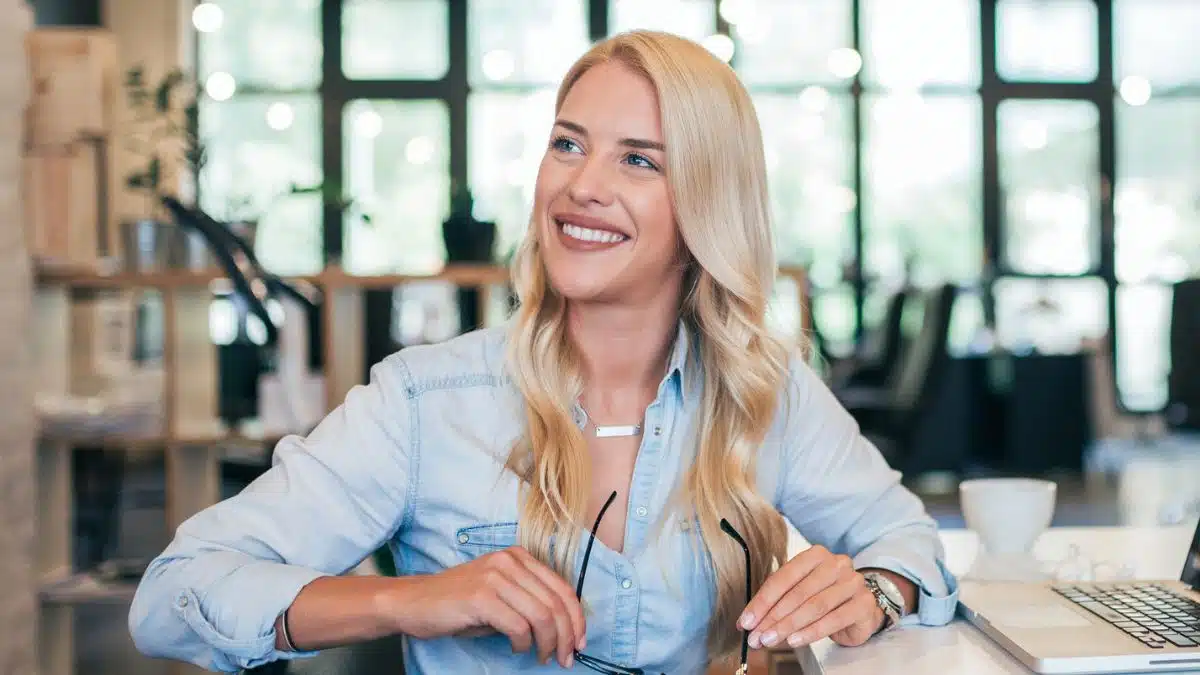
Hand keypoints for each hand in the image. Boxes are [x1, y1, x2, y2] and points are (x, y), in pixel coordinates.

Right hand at [387, 546, 585, 667]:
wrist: (414, 602)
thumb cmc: (458, 603)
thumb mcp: (500, 594)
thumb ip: (529, 601)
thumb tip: (563, 628)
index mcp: (518, 557)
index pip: (562, 587)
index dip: (577, 618)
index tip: (579, 641)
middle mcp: (509, 561)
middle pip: (556, 603)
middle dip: (567, 636)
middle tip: (565, 658)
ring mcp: (495, 577)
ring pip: (541, 615)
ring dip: (548, 643)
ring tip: (543, 657)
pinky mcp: (482, 597)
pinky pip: (519, 626)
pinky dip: (524, 644)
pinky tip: (517, 649)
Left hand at [738, 545, 883, 649]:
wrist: (859, 611)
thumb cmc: (824, 598)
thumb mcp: (799, 593)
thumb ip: (776, 603)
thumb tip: (748, 622)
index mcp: (815, 555)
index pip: (783, 577)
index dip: (762, 601)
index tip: (746, 621)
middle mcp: (836, 564)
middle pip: (798, 592)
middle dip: (773, 617)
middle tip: (757, 636)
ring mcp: (853, 582)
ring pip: (815, 606)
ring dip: (789, 626)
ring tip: (771, 640)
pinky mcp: (864, 603)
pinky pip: (834, 619)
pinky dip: (811, 632)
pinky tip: (794, 641)